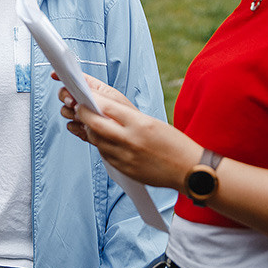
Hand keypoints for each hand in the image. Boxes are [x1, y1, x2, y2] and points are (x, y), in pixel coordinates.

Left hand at [58, 73, 199, 190]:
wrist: (190, 171)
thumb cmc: (175, 144)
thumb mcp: (152, 122)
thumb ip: (127, 117)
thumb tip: (102, 108)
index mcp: (140, 123)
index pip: (106, 107)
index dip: (89, 100)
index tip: (82, 96)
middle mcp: (130, 140)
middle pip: (94, 124)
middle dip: (82, 114)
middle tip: (78, 108)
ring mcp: (125, 157)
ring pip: (96, 140)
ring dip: (89, 130)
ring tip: (89, 123)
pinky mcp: (124, 169)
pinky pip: (104, 154)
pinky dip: (101, 144)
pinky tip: (104, 139)